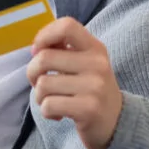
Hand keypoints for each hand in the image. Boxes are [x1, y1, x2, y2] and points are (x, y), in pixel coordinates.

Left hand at [27, 17, 122, 148]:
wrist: (116, 123)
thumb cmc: (90, 90)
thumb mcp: (84, 64)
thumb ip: (62, 50)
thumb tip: (36, 49)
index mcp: (95, 48)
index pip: (67, 26)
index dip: (45, 35)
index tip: (39, 51)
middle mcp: (97, 64)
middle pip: (44, 58)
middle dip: (32, 73)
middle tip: (40, 84)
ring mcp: (94, 86)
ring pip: (43, 84)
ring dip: (40, 96)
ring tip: (53, 101)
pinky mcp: (88, 109)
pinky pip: (49, 105)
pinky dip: (47, 112)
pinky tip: (59, 115)